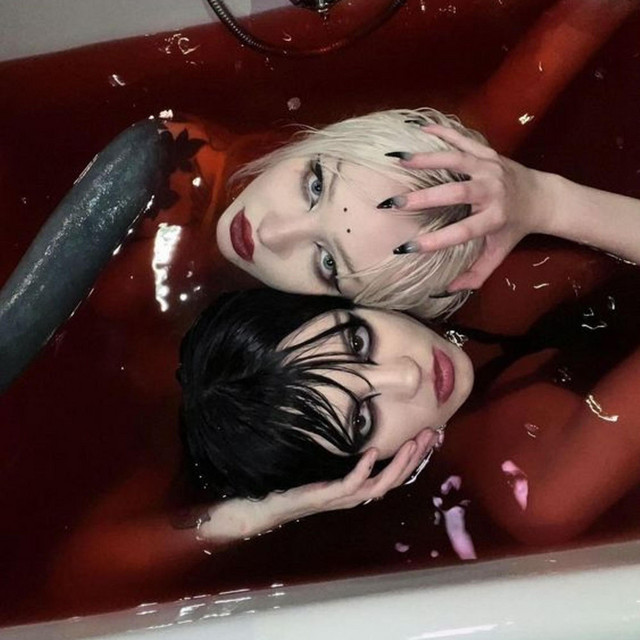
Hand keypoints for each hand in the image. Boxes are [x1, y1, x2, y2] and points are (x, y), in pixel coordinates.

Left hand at [231, 429, 439, 537]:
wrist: (271, 506)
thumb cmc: (299, 486)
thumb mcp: (328, 469)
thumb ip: (347, 458)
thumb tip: (361, 434)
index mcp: (360, 487)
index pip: (396, 472)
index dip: (415, 456)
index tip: (430, 434)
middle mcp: (357, 494)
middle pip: (396, 478)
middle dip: (415, 457)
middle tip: (431, 434)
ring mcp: (343, 497)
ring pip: (380, 484)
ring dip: (399, 464)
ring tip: (412, 443)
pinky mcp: (327, 496)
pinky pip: (351, 484)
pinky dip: (364, 470)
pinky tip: (373, 452)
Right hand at [390, 124, 550, 291]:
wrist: (542, 196)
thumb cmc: (513, 229)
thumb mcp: (497, 255)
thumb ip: (475, 275)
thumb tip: (446, 290)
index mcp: (494, 218)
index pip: (461, 232)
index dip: (435, 241)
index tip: (407, 248)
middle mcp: (492, 190)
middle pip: (455, 192)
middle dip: (423, 198)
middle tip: (393, 203)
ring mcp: (489, 167)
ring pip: (457, 159)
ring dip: (427, 159)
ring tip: (399, 160)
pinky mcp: (487, 152)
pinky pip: (463, 138)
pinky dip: (441, 132)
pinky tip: (418, 130)